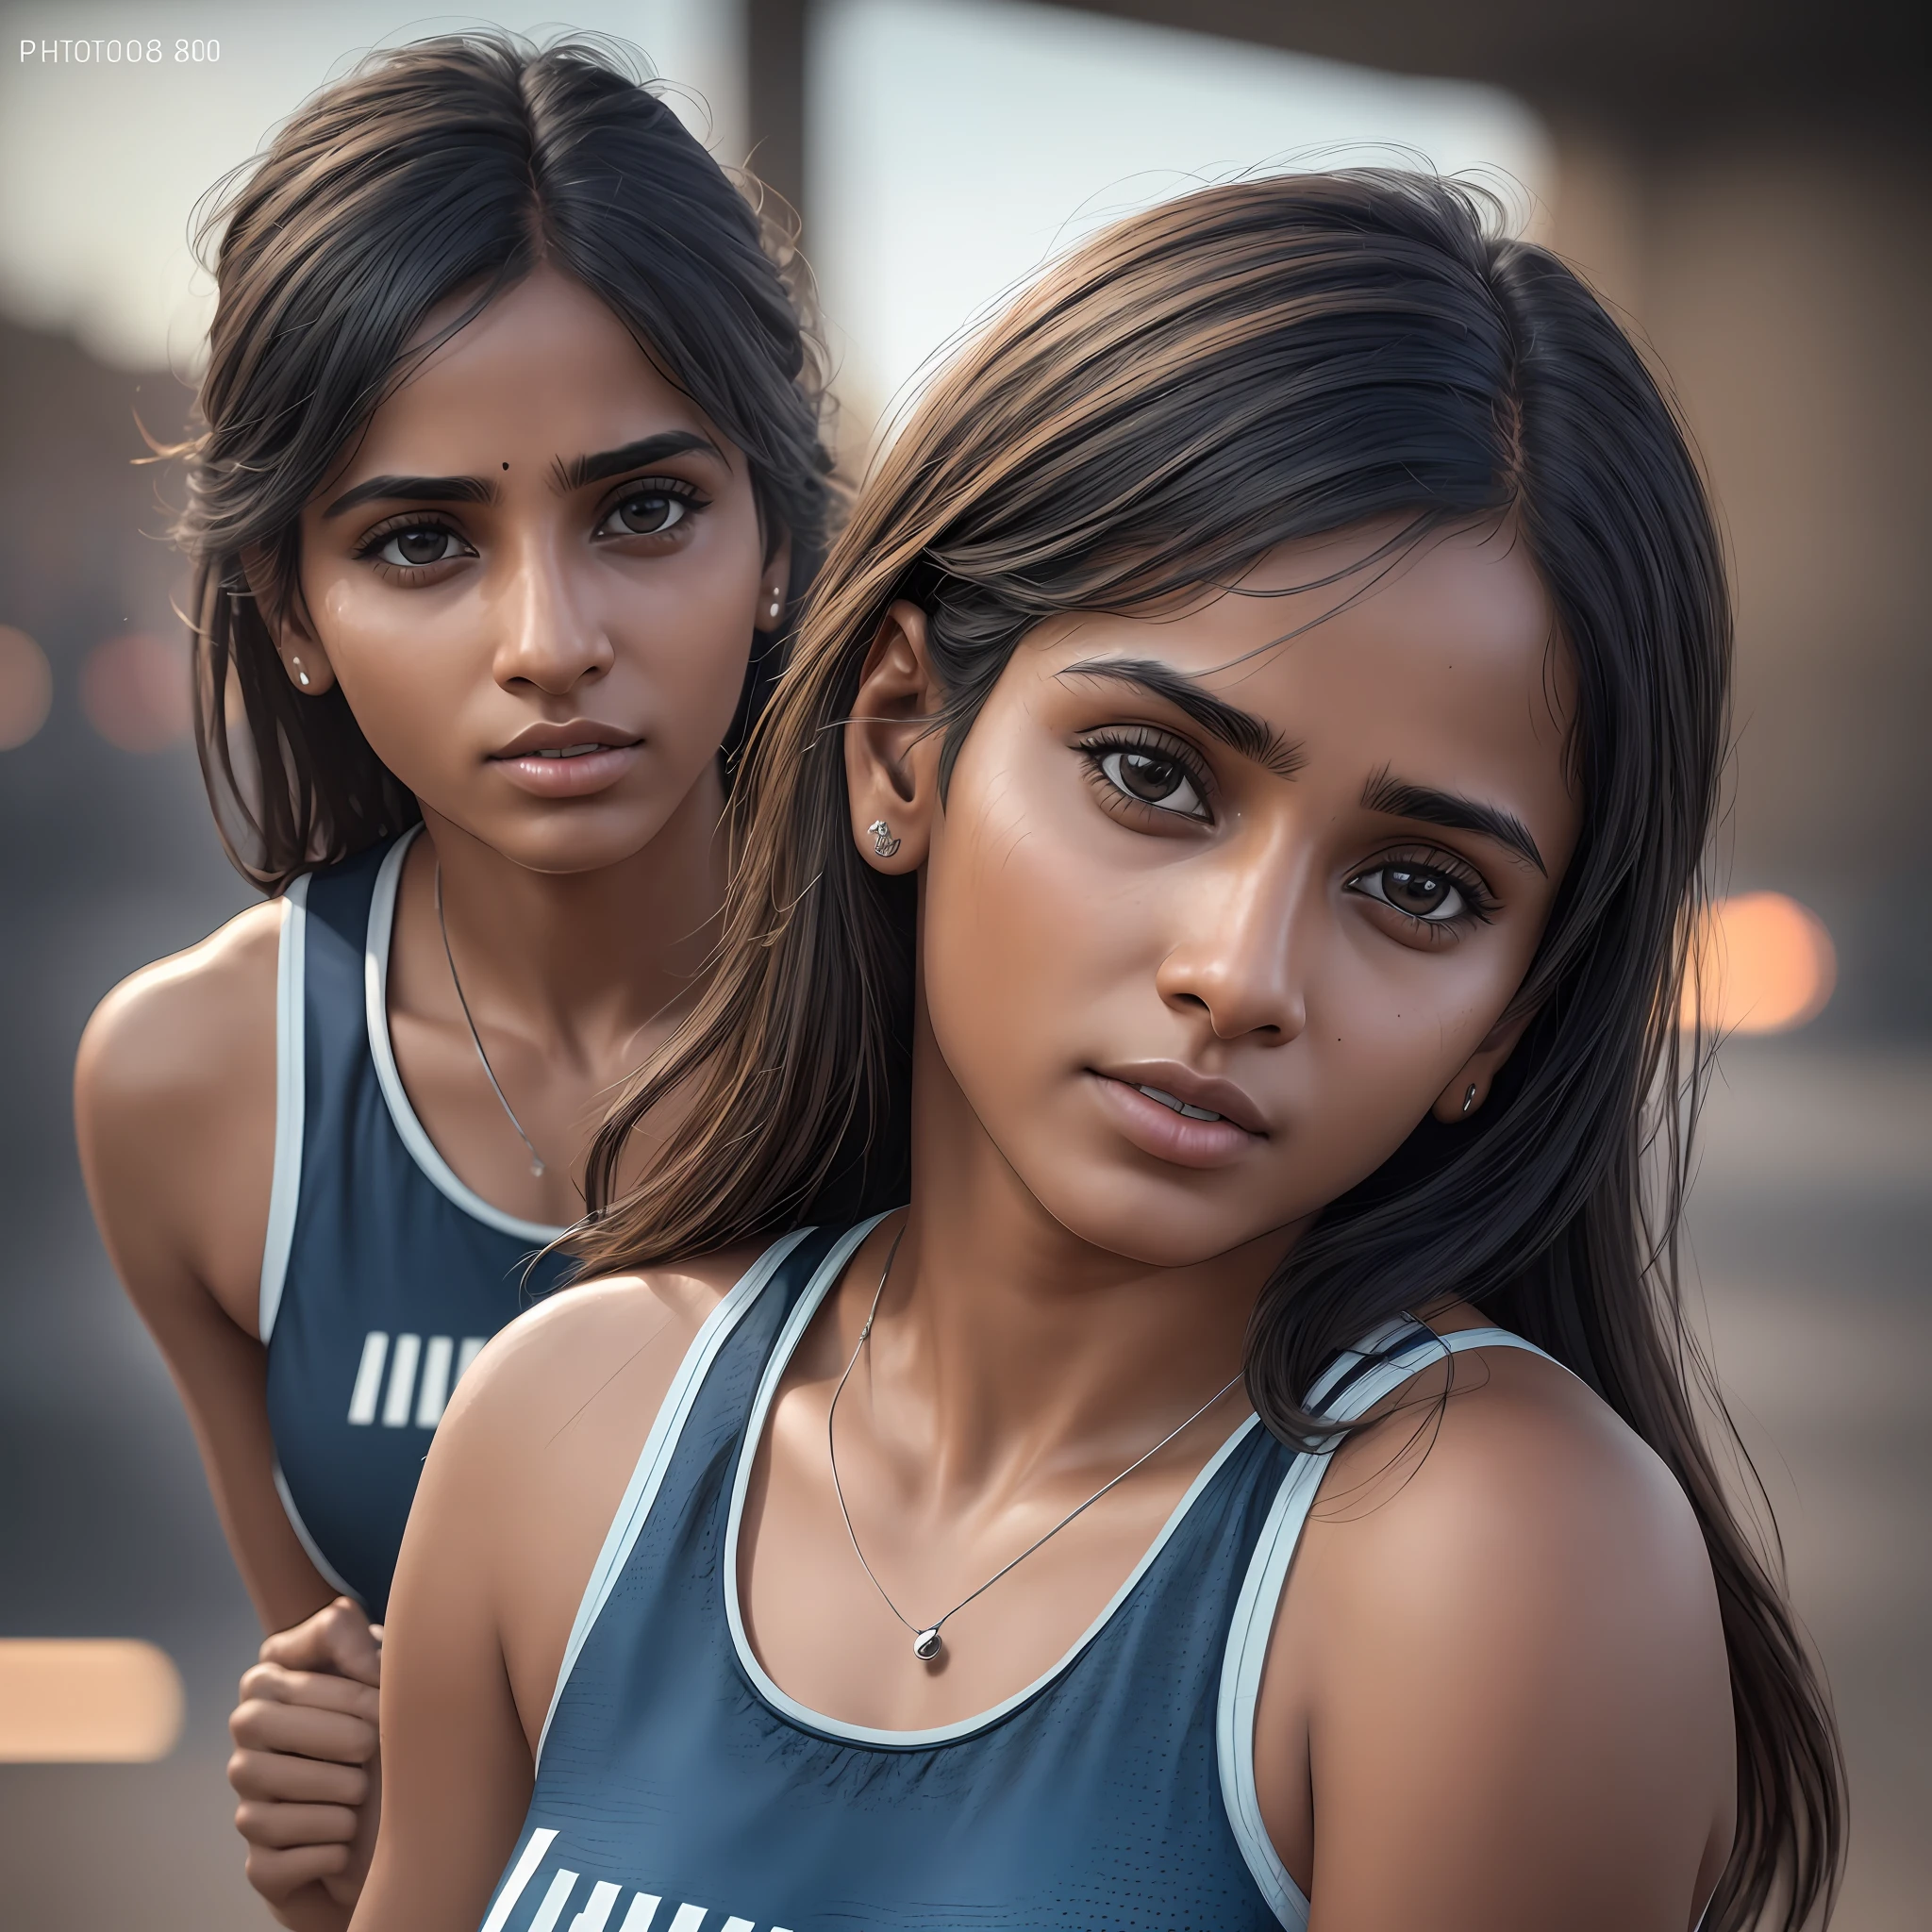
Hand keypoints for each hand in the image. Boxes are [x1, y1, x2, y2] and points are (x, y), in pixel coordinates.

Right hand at [228, 1598, 382, 1931]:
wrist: (403, 1813)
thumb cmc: (391, 1723)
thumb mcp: (387, 1671)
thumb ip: (361, 1642)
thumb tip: (348, 1633)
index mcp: (274, 1681)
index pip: (283, 1675)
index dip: (346, 1689)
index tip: (386, 1700)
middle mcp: (248, 1738)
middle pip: (261, 1727)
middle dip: (334, 1739)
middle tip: (374, 1749)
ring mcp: (249, 1801)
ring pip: (264, 1795)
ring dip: (332, 1797)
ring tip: (363, 1793)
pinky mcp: (262, 1863)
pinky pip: (275, 1858)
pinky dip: (323, 1850)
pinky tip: (348, 1839)